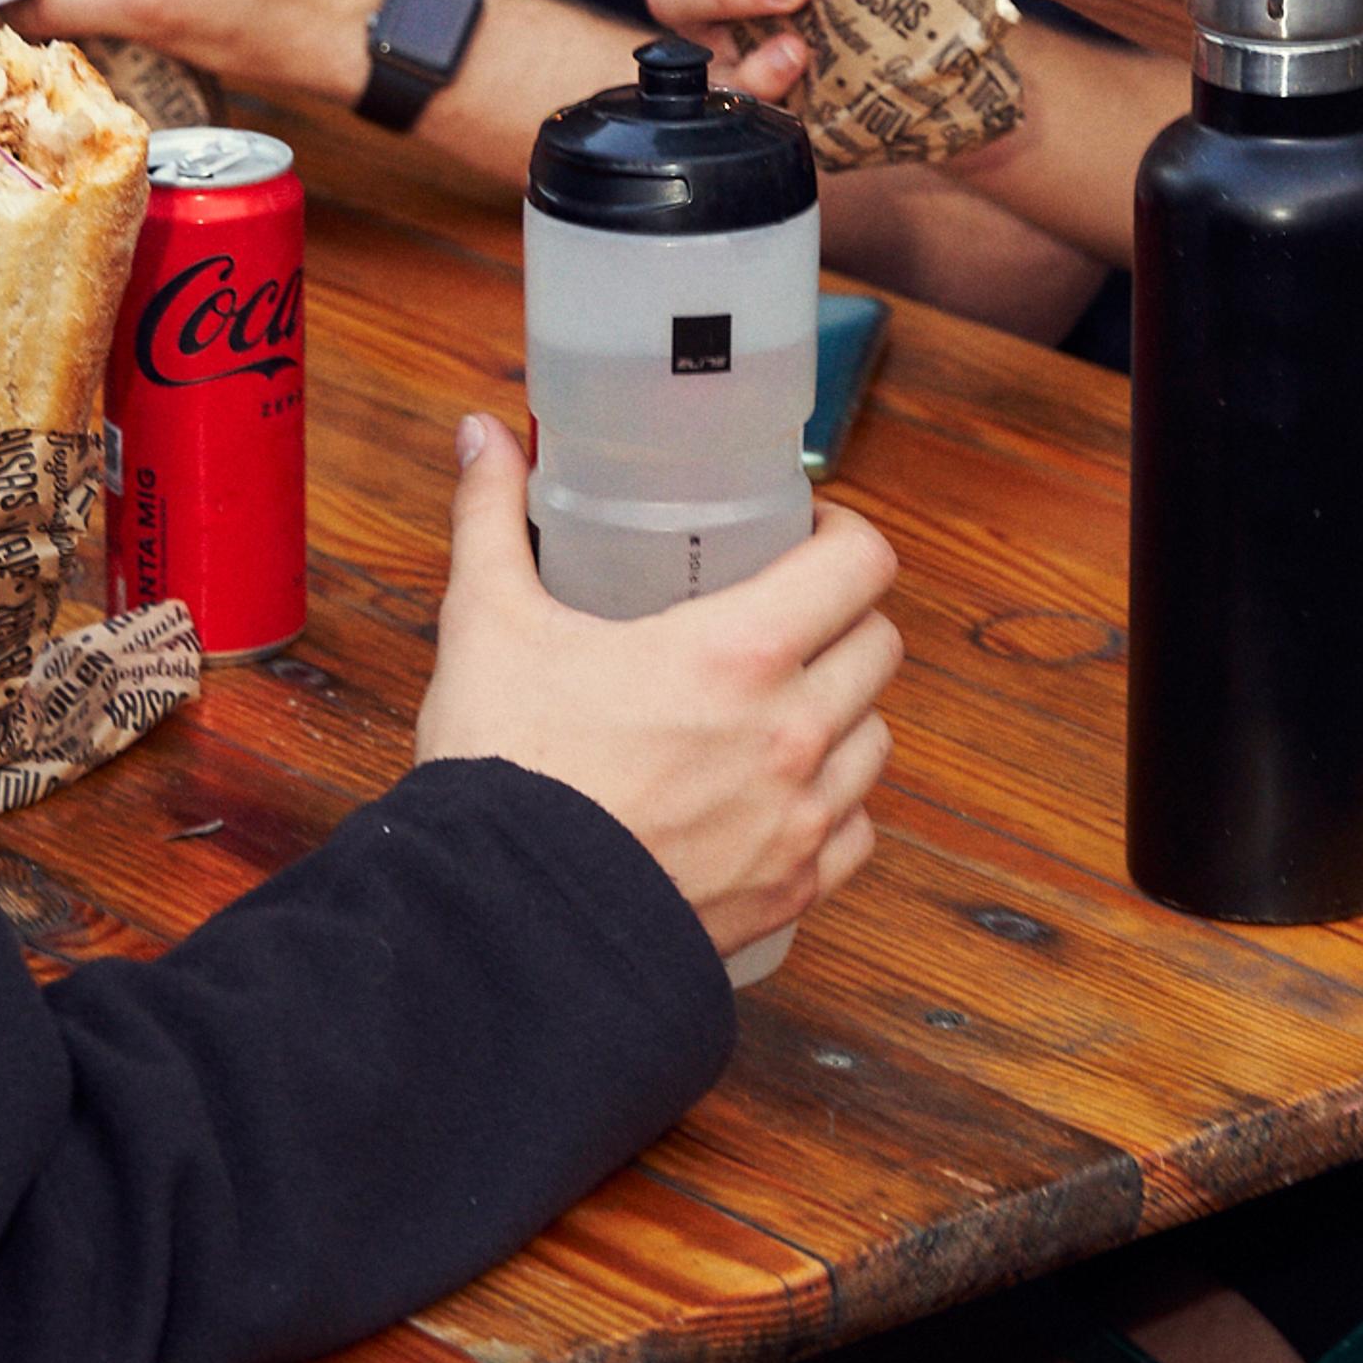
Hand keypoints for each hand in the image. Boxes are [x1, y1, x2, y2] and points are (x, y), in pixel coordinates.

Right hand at [414, 416, 895, 963]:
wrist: (500, 924)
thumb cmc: (502, 770)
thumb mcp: (488, 624)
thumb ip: (491, 519)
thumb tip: (484, 438)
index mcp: (737, 653)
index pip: (862, 565)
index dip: (846, 538)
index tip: (811, 537)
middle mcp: (791, 733)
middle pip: (878, 648)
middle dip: (843, 621)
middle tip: (789, 617)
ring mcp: (799, 820)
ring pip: (874, 741)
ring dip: (842, 714)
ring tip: (783, 706)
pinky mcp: (792, 892)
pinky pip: (855, 834)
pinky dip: (831, 809)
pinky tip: (779, 797)